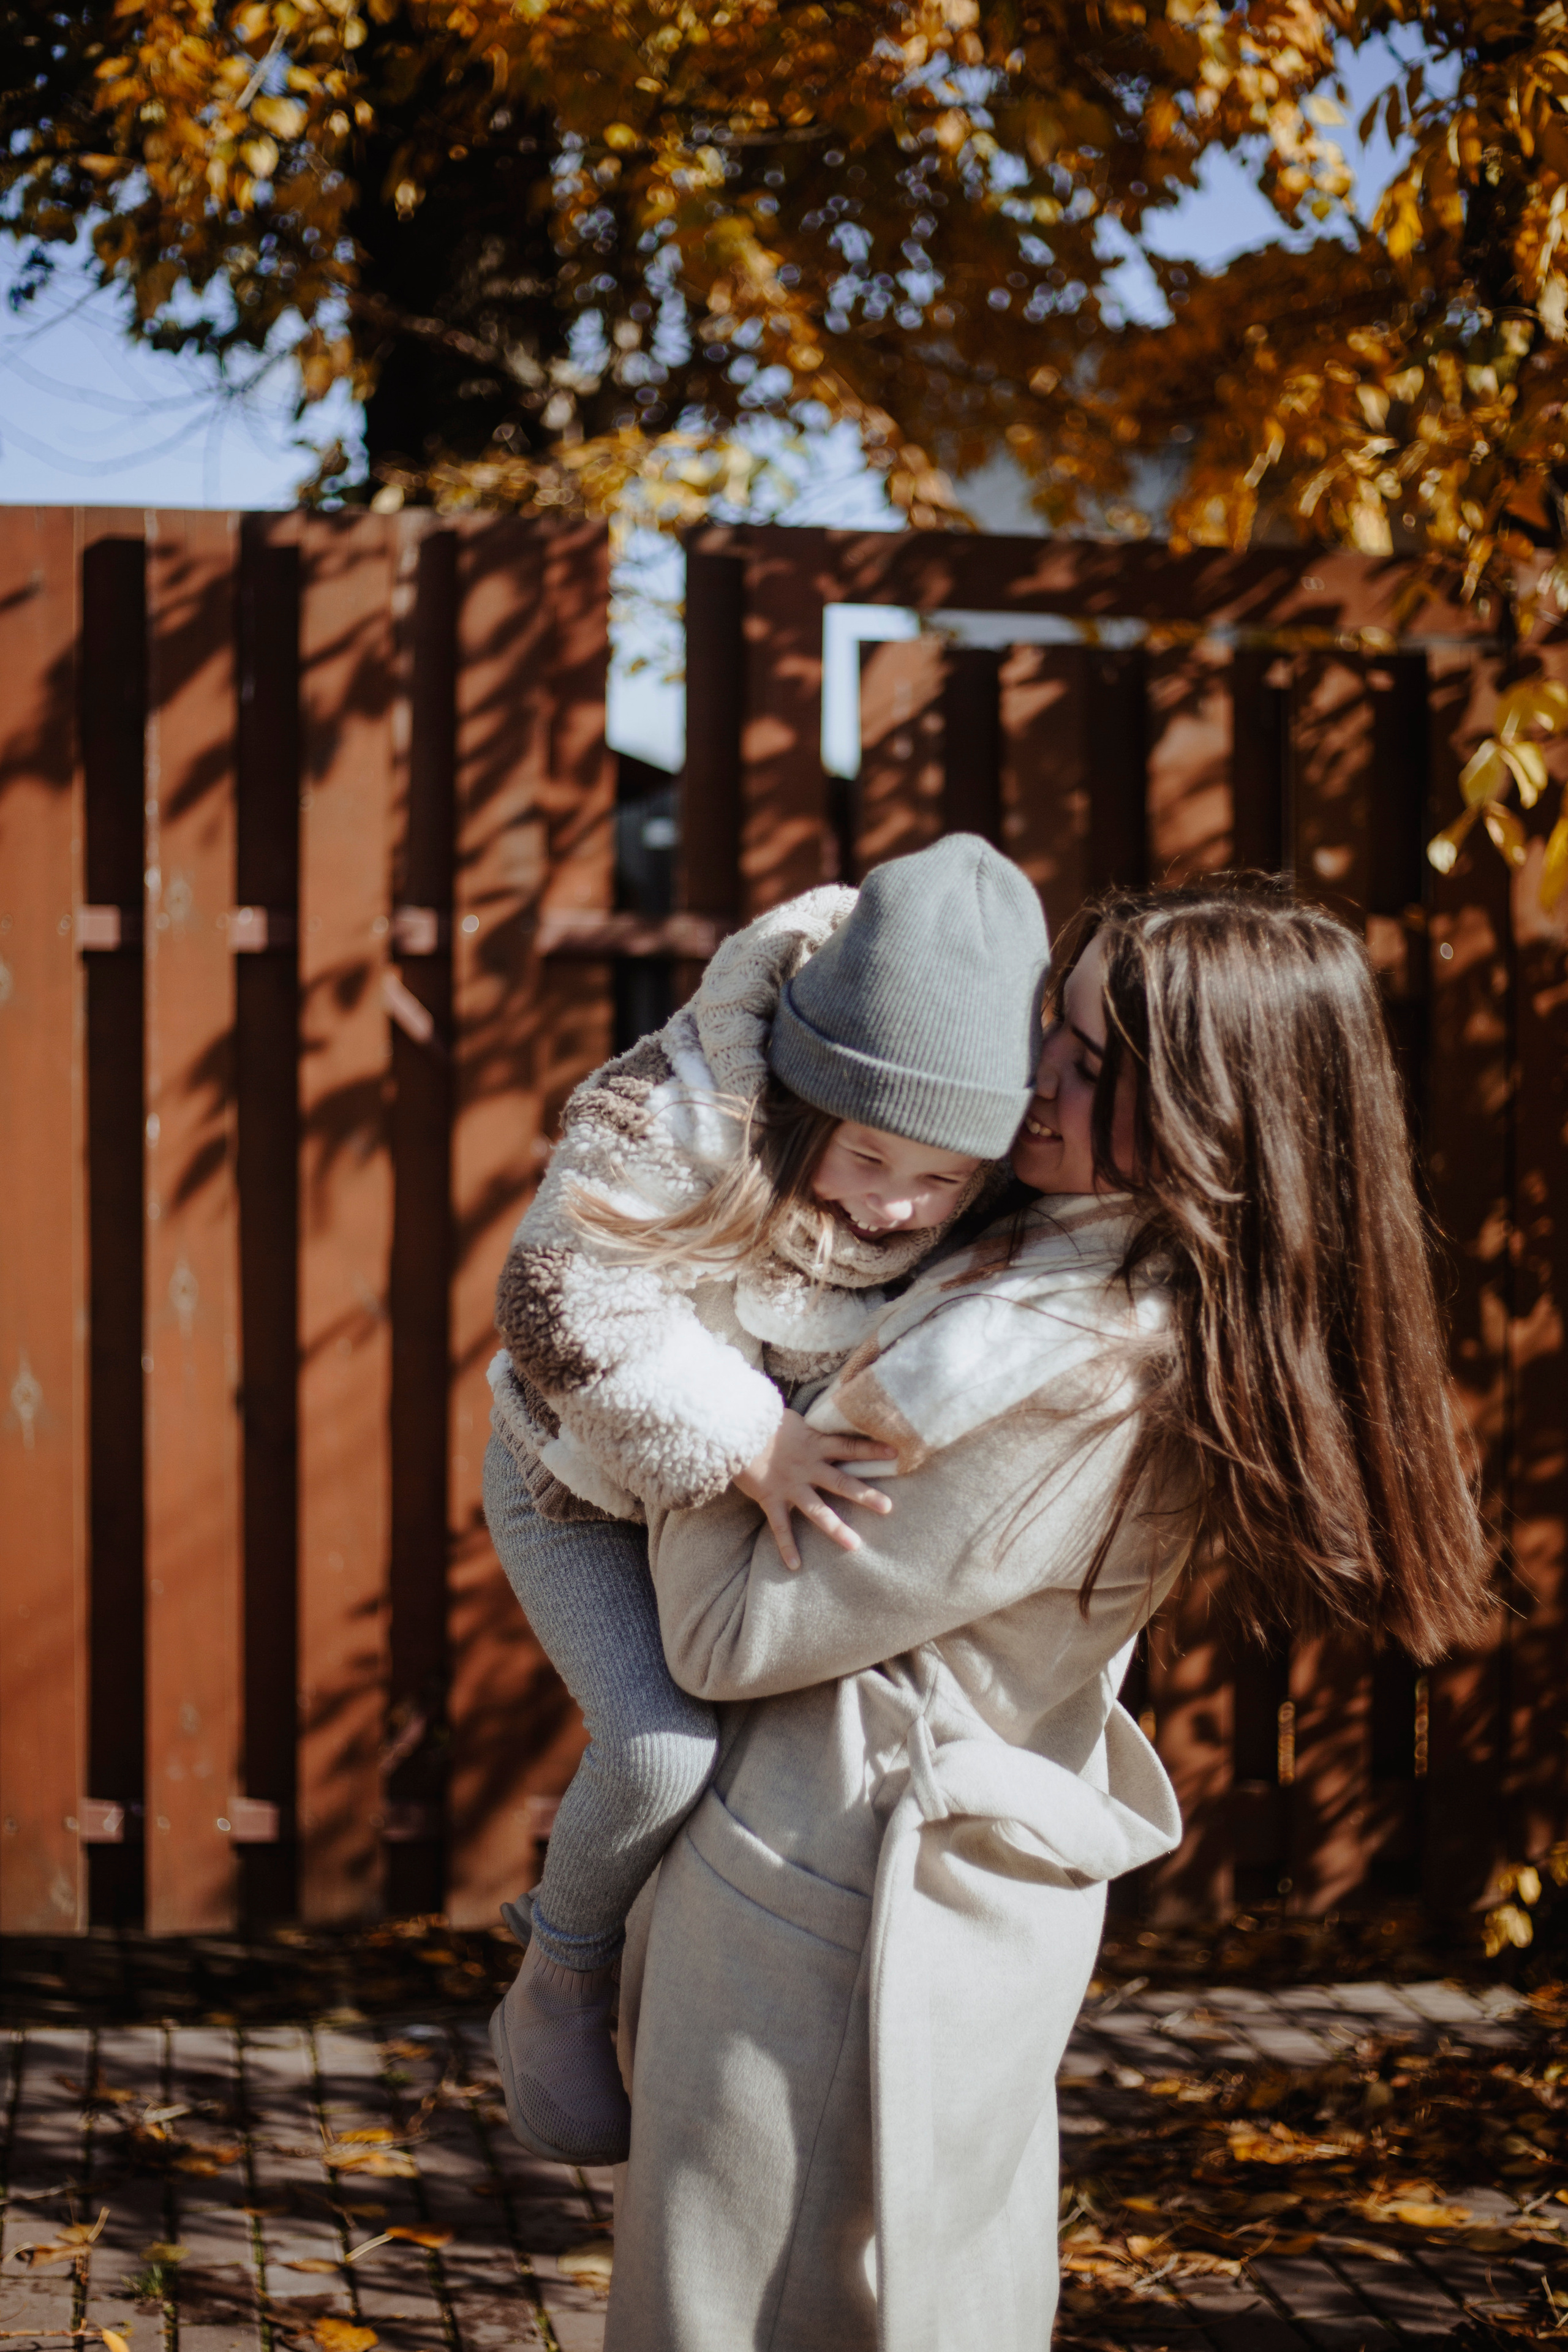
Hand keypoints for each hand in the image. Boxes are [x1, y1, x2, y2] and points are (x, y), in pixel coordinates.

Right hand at [734, 1409, 894, 1571]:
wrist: (732, 1429)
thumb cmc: (759, 1420)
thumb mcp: (789, 1418)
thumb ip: (807, 1427)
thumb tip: (815, 1422)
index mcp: (813, 1443)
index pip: (849, 1445)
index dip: (872, 1448)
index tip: (896, 1453)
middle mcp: (807, 1466)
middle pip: (841, 1481)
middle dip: (865, 1495)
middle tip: (888, 1508)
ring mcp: (790, 1485)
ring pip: (817, 1509)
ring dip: (836, 1528)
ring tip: (855, 1545)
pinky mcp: (770, 1497)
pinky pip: (780, 1526)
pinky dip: (786, 1546)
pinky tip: (795, 1565)